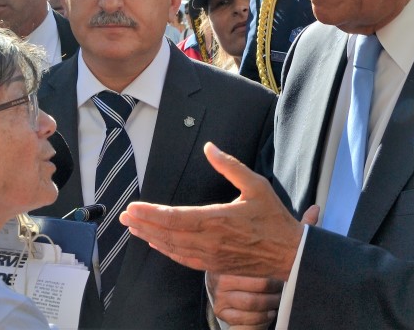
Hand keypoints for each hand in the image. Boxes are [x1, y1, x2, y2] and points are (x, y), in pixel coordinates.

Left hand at [121, 142, 303, 279]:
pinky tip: (157, 244)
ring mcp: (210, 256)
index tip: (132, 208)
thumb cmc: (274, 219)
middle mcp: (209, 240)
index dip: (150, 213)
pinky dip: (167, 251)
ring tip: (134, 228)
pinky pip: (183, 259)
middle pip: (167, 234)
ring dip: (151, 237)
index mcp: (217, 219)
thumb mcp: (256, 185)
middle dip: (143, 224)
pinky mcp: (214, 266)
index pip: (174, 218)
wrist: (289, 254)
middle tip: (124, 217)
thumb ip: (229, 166)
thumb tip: (209, 148)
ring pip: (172, 248)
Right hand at [205, 206, 316, 328]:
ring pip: (254, 303)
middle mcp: (221, 271)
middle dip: (278, 290)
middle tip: (283, 289)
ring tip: (278, 300)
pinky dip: (262, 317)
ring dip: (272, 304)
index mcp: (233, 252)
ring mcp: (218, 292)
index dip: (277, 274)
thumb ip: (294, 230)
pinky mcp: (219, 310)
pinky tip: (269, 311)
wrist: (237, 292)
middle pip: (261, 284)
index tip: (283, 277)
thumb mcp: (273, 246)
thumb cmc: (259, 265)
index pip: (260, 264)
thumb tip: (316, 208)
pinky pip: (246, 317)